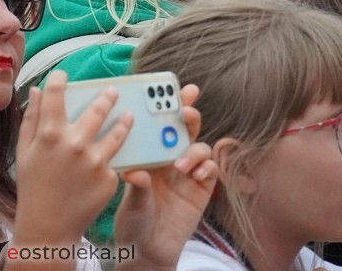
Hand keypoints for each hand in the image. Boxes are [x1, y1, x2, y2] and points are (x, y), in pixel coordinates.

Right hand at [11, 71, 131, 250]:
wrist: (48, 227)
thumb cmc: (32, 188)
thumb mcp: (24, 151)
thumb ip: (31, 119)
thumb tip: (36, 90)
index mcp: (50, 134)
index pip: (57, 94)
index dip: (60, 80)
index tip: (63, 76)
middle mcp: (76, 143)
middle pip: (97, 109)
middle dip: (106, 96)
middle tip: (113, 91)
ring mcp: (96, 161)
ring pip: (117, 132)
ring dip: (124, 120)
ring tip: (129, 115)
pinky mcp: (110, 178)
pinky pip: (113, 161)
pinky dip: (111, 158)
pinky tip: (111, 157)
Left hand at [114, 84, 217, 270]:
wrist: (150, 252)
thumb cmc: (134, 223)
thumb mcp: (130, 204)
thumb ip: (137, 187)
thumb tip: (134, 171)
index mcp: (148, 154)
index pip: (157, 123)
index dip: (164, 105)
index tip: (168, 89)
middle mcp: (168, 158)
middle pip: (182, 128)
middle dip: (187, 112)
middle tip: (185, 109)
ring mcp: (187, 172)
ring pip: (198, 146)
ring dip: (193, 149)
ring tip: (180, 165)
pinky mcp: (202, 188)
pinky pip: (211, 169)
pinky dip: (207, 167)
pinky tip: (197, 175)